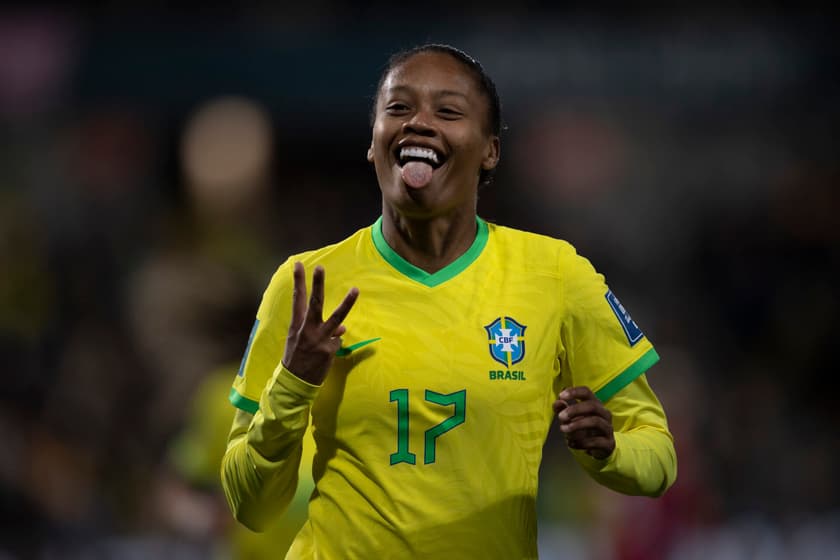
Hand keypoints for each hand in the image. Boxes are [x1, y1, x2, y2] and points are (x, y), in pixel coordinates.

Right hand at [282, 262, 358, 384]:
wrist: (294, 382)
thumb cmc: (297, 358)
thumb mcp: (299, 341)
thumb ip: (317, 329)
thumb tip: (342, 328)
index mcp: (296, 325)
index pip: (297, 299)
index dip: (298, 281)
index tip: (298, 264)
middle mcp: (307, 330)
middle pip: (315, 303)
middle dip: (318, 284)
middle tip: (320, 267)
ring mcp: (319, 339)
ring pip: (337, 318)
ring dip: (347, 303)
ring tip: (355, 289)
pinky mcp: (329, 350)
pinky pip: (338, 340)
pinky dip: (334, 344)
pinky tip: (326, 354)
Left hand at [553, 386, 614, 459]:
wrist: (599, 449)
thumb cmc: (582, 429)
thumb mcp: (571, 418)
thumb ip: (563, 410)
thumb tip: (557, 402)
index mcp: (594, 404)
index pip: (586, 392)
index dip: (574, 392)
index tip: (561, 396)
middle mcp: (604, 414)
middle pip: (592, 406)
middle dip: (574, 410)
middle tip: (560, 417)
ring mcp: (608, 428)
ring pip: (596, 422)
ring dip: (577, 425)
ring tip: (563, 430)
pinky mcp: (609, 443)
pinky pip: (596, 441)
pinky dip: (581, 442)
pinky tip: (571, 444)